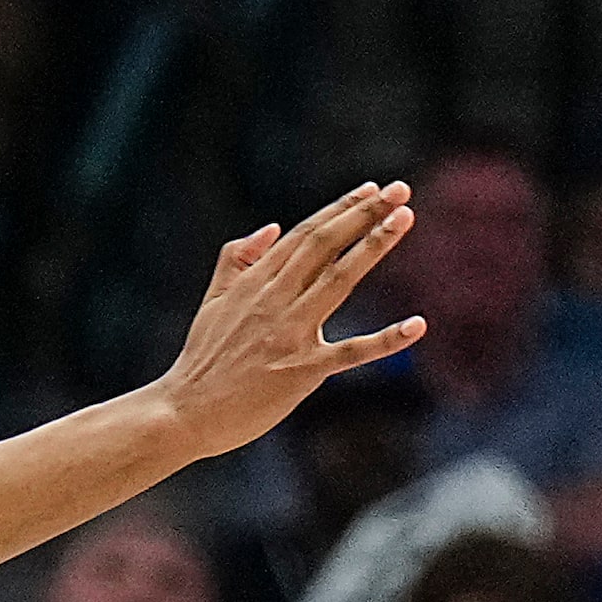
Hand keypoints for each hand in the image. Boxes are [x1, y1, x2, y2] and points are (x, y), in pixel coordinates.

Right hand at [153, 182, 425, 458]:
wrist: (185, 411)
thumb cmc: (201, 360)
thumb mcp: (213, 299)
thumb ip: (237, 259)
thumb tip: (272, 227)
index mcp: (255, 281)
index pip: (306, 233)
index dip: (342, 209)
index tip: (373, 189)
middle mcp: (275, 299)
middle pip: (325, 245)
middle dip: (364, 213)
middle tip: (400, 190)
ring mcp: (289, 333)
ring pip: (339, 279)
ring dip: (373, 246)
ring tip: (404, 218)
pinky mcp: (302, 371)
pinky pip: (351, 352)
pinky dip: (386, 340)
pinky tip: (417, 325)